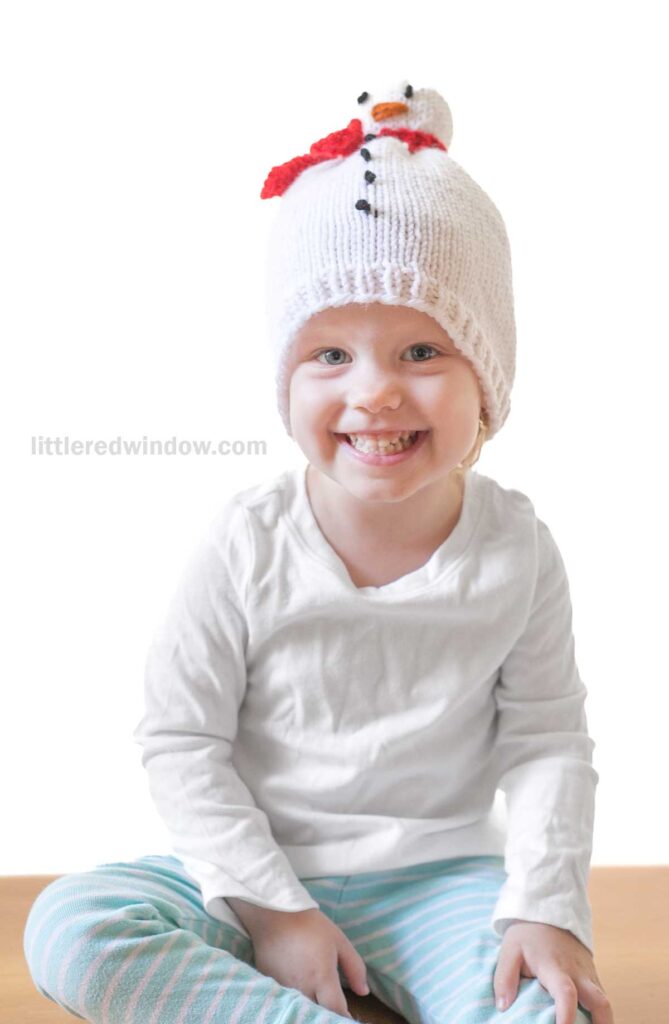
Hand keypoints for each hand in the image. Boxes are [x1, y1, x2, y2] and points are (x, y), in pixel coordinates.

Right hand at [235, 904, 368, 1018]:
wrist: (274, 913)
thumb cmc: (310, 925)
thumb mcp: (339, 941)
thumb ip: (355, 968)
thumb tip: (364, 992)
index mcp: (322, 978)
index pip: (336, 1011)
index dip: (343, 1017)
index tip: (348, 1016)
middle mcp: (302, 988)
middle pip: (318, 1013)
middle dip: (326, 1012)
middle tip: (332, 1005)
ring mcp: (284, 989)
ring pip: (301, 1008)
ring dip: (310, 1006)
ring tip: (316, 995)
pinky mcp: (270, 985)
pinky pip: (285, 999)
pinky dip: (293, 998)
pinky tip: (297, 986)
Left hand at [493, 921, 613, 1023]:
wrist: (548, 911)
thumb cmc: (528, 935)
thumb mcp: (510, 950)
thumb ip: (504, 978)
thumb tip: (503, 1007)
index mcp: (555, 967)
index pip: (566, 993)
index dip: (567, 1015)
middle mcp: (577, 973)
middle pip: (600, 1002)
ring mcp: (588, 974)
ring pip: (605, 1002)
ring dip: (603, 1021)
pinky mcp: (593, 975)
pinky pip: (601, 997)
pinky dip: (599, 1013)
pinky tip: (590, 1022)